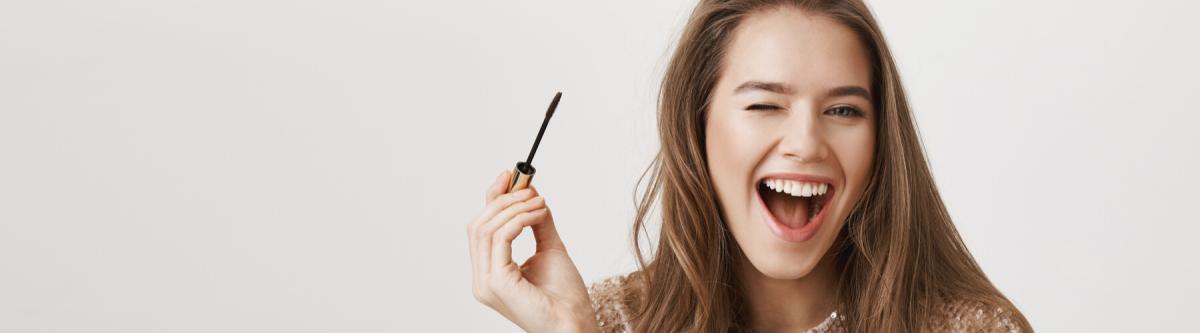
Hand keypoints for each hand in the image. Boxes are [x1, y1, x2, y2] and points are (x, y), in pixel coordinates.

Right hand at [467, 170, 597, 332]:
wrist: (575, 323)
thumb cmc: (565, 297)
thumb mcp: (550, 248)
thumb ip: (538, 222)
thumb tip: (532, 193)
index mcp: (489, 273)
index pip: (480, 228)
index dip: (492, 199)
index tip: (510, 176)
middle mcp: (482, 279)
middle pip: (478, 224)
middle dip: (503, 199)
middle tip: (529, 188)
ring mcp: (486, 282)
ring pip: (486, 228)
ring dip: (514, 207)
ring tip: (539, 203)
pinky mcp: (497, 282)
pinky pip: (501, 238)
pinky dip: (520, 219)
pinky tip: (538, 214)